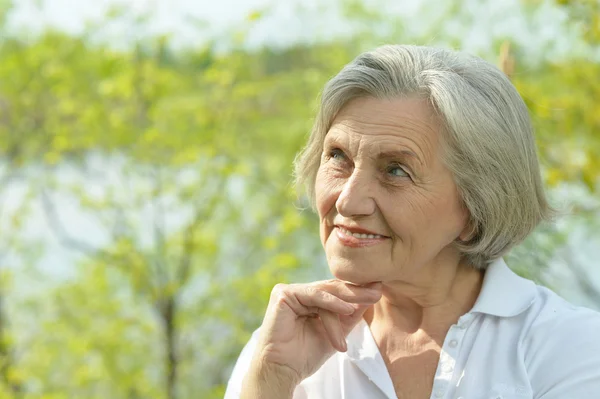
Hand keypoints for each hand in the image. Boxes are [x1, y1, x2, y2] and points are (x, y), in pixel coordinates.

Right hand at [247, 280, 382, 390]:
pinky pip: (313, 295)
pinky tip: (347, 308)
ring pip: (325, 292)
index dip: (357, 291)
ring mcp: (291, 292)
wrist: (282, 371)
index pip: (337, 292)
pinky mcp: (283, 294)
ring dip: (347, 300)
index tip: (379, 290)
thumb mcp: (336, 332)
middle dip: (357, 291)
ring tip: (369, 301)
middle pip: (333, 289)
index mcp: (310, 301)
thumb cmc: (304, 355)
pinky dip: (331, 302)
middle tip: (378, 291)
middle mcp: (300, 293)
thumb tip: (373, 294)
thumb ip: (351, 315)